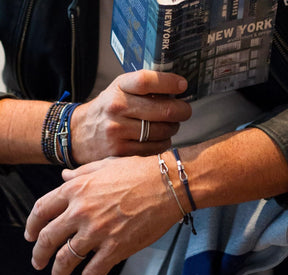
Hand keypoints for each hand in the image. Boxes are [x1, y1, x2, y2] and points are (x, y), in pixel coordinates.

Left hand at [25, 156, 181, 274]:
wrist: (167, 183)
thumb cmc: (139, 171)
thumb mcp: (105, 164)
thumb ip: (81, 173)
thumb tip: (64, 177)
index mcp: (77, 189)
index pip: (41, 210)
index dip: (31, 225)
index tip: (31, 234)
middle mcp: (82, 211)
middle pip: (48, 238)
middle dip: (38, 254)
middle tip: (38, 261)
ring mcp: (97, 231)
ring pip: (65, 259)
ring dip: (58, 273)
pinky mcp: (116, 247)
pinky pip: (92, 273)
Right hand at [71, 70, 190, 163]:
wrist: (78, 133)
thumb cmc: (105, 109)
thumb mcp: (118, 90)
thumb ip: (141, 88)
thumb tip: (175, 88)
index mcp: (118, 87)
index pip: (147, 80)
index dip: (170, 82)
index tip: (183, 85)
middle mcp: (117, 107)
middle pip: (163, 110)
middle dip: (182, 111)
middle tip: (184, 111)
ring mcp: (118, 130)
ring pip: (162, 131)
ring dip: (173, 128)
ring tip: (171, 125)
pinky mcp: (120, 150)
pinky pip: (154, 148)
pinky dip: (163, 143)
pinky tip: (161, 138)